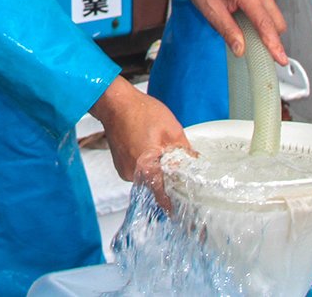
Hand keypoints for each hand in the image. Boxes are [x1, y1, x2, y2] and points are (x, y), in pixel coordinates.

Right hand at [90, 76, 190, 210]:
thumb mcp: (172, 130)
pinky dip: (147, 162)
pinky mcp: (121, 164)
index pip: (163, 197)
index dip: (175, 203)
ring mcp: (124, 169)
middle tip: (176, 162)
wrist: (115, 102)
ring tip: (158, 146)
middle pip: (157, 185)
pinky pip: (139, 170)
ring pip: (148, 177)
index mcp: (146, 168)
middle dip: (168, 176)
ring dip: (157, 168)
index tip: (183, 209)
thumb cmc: (139, 111)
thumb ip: (185, 153)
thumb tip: (196, 166)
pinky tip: (149, 146)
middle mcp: (132, 173)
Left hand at [170, 0, 286, 63]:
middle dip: (272, 38)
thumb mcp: (209, 8)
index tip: (281, 60)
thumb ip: (227, 30)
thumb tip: (240, 50)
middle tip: (259, 52)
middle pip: (277, 22)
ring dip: (266, 28)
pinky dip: (262, 18)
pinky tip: (245, 20)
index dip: (274, 44)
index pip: (266, 24)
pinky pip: (269, 7)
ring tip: (245, 32)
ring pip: (275, 15)